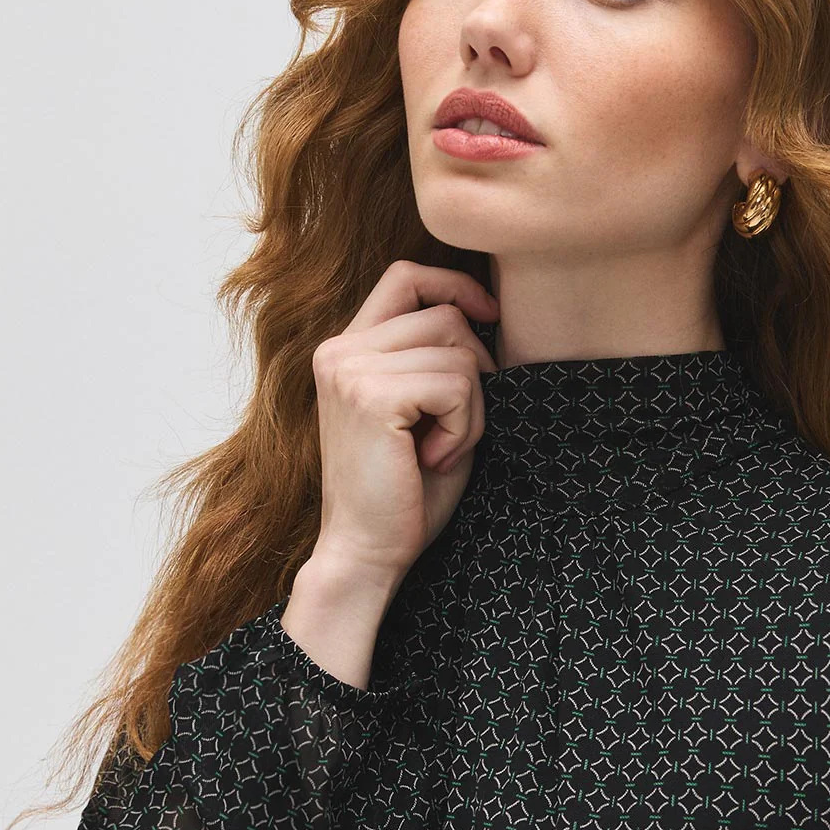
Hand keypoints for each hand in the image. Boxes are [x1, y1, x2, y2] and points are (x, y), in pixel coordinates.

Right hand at [306, 259, 499, 587]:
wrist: (366, 552)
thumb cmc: (404, 490)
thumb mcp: (425, 411)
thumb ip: (440, 361)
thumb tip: (489, 317)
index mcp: (347, 349)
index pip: (405, 277)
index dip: (455, 286)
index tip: (489, 317)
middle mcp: (339, 350)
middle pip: (444, 315)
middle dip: (474, 370)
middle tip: (454, 429)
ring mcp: (350, 369)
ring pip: (457, 352)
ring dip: (470, 409)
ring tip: (440, 450)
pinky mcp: (371, 396)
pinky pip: (457, 385)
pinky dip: (464, 426)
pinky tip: (434, 458)